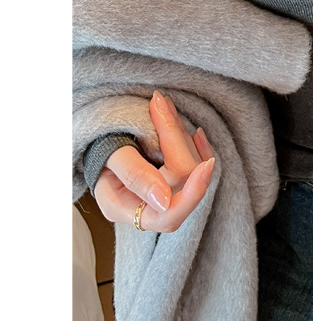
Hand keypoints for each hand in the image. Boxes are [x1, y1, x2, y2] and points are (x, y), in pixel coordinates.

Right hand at [94, 90, 214, 232]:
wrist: (98, 144)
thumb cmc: (99, 153)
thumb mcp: (109, 161)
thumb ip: (134, 176)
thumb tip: (165, 199)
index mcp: (130, 211)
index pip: (169, 216)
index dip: (192, 193)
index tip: (206, 165)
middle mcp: (152, 207)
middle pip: (182, 180)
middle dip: (178, 140)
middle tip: (162, 105)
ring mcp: (168, 192)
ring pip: (191, 168)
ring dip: (183, 135)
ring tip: (166, 106)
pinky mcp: (178, 178)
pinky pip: (196, 166)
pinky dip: (198, 146)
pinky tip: (197, 132)